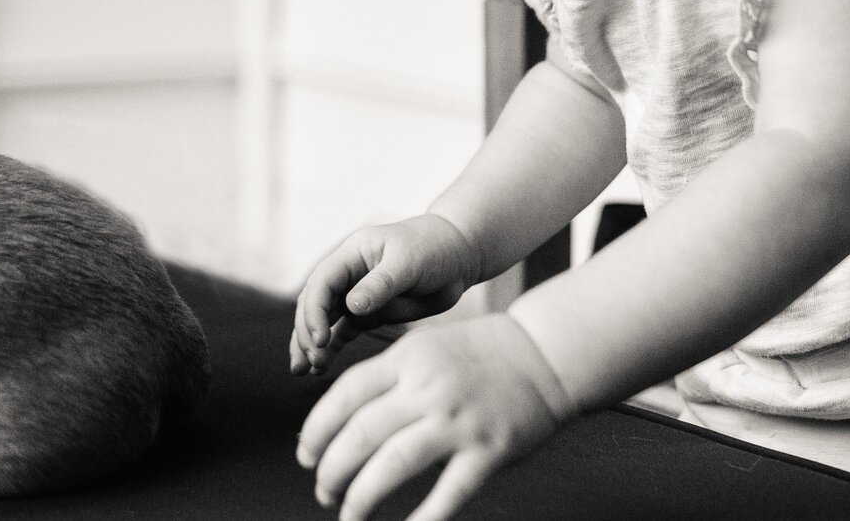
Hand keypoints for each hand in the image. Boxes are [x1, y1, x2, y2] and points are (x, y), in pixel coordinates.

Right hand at [291, 214, 480, 375]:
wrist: (459, 256)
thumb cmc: (434, 248)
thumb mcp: (408, 262)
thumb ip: (381, 284)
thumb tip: (351, 307)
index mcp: (352, 254)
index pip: (322, 283)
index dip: (314, 311)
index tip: (320, 339)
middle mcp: (349, 275)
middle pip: (315, 303)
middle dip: (308, 332)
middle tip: (313, 361)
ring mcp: (357, 295)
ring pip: (323, 320)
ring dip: (311, 343)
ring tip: (304, 369)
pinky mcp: (370, 314)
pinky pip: (343, 332)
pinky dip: (331, 349)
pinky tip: (320, 368)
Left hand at [296, 314, 571, 520]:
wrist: (545, 354)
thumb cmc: (478, 353)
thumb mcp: (424, 347)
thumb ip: (386, 379)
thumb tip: (339, 420)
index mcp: (407, 360)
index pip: (344, 396)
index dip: (317, 431)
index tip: (304, 455)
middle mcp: (428, 390)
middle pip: (361, 434)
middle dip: (332, 470)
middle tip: (322, 492)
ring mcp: (458, 422)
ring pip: (394, 465)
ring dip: (362, 497)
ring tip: (348, 515)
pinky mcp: (488, 452)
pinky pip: (448, 493)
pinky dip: (422, 519)